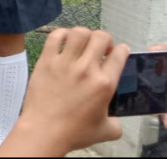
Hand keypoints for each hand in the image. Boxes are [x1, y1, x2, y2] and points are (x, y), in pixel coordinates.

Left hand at [0, 28, 129, 156]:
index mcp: (104, 84)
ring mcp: (65, 63)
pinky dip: (62, 34)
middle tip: (101, 48)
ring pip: (79, 33)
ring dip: (85, 35)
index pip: (119, 55)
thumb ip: (117, 123)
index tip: (119, 51)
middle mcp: (86, 69)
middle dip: (105, 40)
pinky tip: (64, 41)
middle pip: (101, 37)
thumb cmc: (73, 132)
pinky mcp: (46, 61)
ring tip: (83, 43)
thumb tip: (117, 119)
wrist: (44, 131)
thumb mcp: (105, 131)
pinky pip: (55, 37)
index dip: (122, 50)